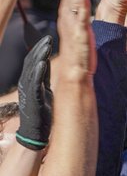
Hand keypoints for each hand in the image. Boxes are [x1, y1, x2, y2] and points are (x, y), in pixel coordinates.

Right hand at [15, 35, 52, 149]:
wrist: (33, 136)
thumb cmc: (40, 118)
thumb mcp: (44, 96)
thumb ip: (43, 83)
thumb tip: (46, 71)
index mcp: (33, 85)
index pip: (34, 64)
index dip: (40, 51)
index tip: (48, 40)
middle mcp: (29, 87)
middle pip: (32, 64)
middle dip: (40, 50)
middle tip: (48, 38)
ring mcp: (30, 93)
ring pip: (33, 71)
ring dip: (39, 57)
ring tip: (46, 45)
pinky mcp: (33, 102)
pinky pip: (35, 85)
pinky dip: (38, 73)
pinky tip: (42, 64)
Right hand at [56, 0, 95, 82]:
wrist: (75, 73)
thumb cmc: (81, 56)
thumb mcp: (81, 34)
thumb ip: (82, 21)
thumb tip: (84, 12)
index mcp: (70, 19)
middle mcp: (69, 20)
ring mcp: (73, 27)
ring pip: (73, 2)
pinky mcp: (80, 36)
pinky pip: (79, 19)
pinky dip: (80, 7)